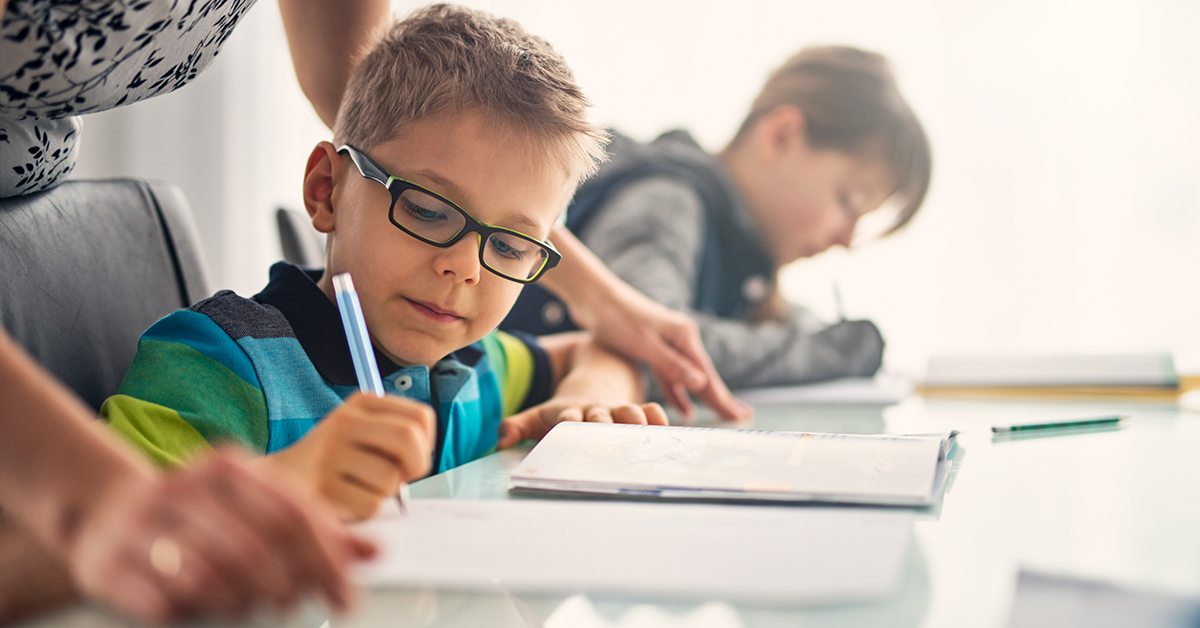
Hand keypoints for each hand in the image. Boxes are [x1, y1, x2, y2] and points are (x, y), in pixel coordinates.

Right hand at [67, 448, 375, 623]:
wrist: (110, 512)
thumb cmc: (199, 512)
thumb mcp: (257, 507)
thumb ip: (314, 530)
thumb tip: (374, 552)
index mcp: (228, 466)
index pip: (292, 514)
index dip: (326, 560)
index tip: (347, 596)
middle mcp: (184, 487)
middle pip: (256, 546)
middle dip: (288, 585)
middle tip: (298, 604)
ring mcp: (142, 523)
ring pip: (211, 576)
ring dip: (243, 601)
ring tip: (253, 604)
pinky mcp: (107, 563)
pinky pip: (164, 601)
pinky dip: (194, 612)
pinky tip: (205, 607)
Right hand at [265, 393, 435, 520]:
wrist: (282, 478)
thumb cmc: (337, 460)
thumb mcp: (366, 432)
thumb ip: (398, 436)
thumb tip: (423, 460)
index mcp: (362, 403)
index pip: (421, 417)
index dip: (426, 444)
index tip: (410, 457)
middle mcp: (345, 421)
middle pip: (408, 439)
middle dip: (416, 465)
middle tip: (403, 477)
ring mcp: (330, 452)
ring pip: (390, 478)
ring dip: (385, 492)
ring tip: (362, 486)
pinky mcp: (323, 486)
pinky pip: (371, 504)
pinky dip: (367, 508)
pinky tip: (347, 499)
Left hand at [497, 398, 668, 448]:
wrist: (598, 379)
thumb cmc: (565, 409)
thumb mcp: (540, 415)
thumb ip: (520, 426)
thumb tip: (498, 440)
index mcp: (569, 411)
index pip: (567, 416)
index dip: (568, 422)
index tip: (567, 428)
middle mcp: (596, 410)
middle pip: (600, 418)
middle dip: (603, 427)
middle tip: (607, 440)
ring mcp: (618, 409)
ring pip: (629, 413)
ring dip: (634, 423)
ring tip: (641, 436)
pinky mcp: (639, 412)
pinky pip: (652, 413)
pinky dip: (660, 421)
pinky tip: (671, 431)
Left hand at [583, 279, 751, 421]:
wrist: (594, 295)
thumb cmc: (617, 318)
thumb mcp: (645, 345)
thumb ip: (672, 366)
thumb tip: (701, 384)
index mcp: (684, 336)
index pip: (708, 376)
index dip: (723, 399)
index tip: (741, 416)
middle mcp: (680, 338)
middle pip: (703, 376)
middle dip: (720, 399)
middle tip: (739, 419)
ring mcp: (667, 342)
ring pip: (688, 377)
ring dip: (701, 398)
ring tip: (718, 416)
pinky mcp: (653, 346)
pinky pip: (671, 375)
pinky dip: (678, 392)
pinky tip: (684, 407)